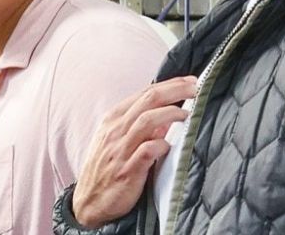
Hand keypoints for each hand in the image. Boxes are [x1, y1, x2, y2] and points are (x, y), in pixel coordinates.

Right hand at [71, 76, 197, 227]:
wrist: (89, 202)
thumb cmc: (106, 169)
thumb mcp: (116, 141)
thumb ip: (139, 127)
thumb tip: (167, 117)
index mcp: (113, 119)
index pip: (144, 93)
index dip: (170, 85)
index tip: (190, 81)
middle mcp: (115, 131)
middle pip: (148, 100)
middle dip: (175, 90)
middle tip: (196, 87)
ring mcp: (120, 150)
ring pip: (147, 121)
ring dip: (170, 113)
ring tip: (188, 113)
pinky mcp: (127, 170)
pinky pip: (146, 151)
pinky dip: (161, 144)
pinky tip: (170, 144)